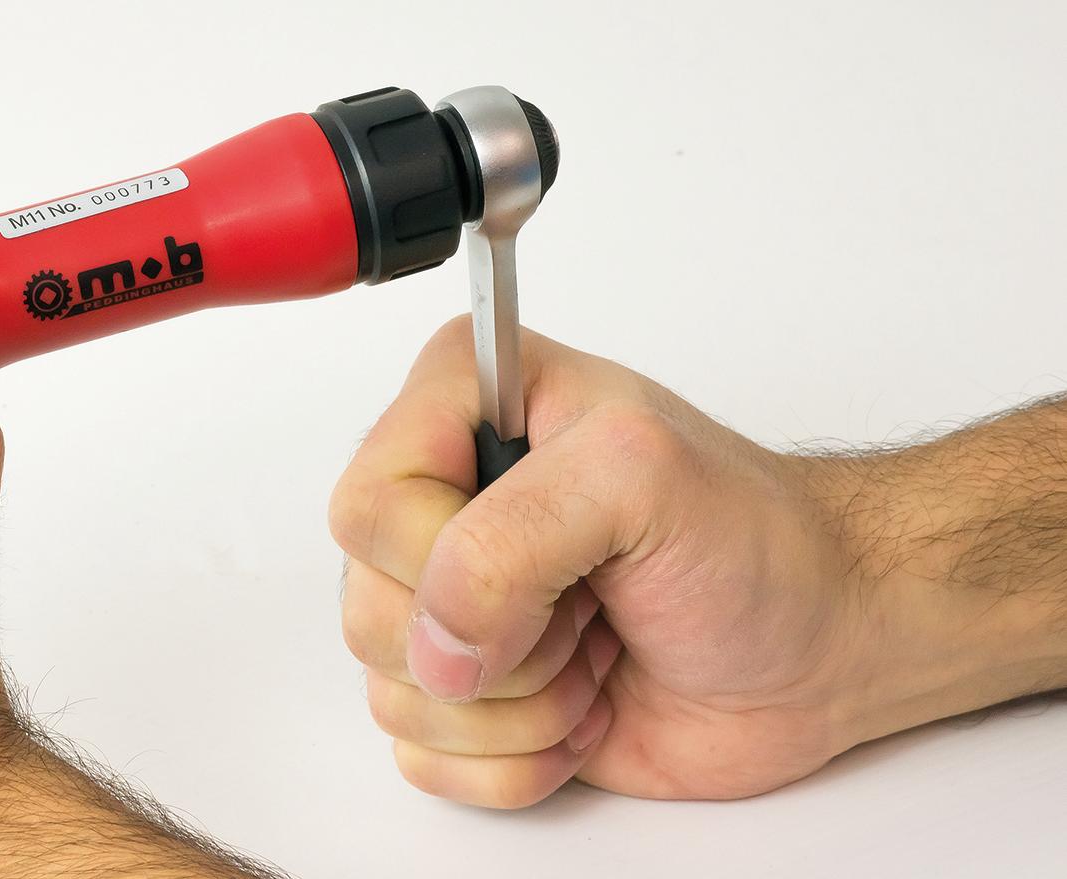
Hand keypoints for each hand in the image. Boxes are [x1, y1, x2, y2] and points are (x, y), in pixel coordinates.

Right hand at [329, 316, 1066, 806]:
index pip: (364, 505)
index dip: (445, 561)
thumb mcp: (643, 478)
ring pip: (392, 695)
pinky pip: (424, 760)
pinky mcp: (467, 698)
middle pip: (366, 611)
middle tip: (590, 607)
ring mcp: (449, 606)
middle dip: (500, 645)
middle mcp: (440, 504)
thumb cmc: (756, 543)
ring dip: (520, 707)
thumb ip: (514, 534)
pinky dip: (516, 761)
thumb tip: (437, 640)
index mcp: (462, 407)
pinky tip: (583, 709)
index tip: (554, 567)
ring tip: (596, 651)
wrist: (821, 644)